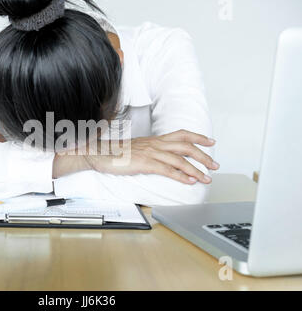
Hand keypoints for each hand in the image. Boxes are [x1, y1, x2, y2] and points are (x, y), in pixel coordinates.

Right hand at [89, 130, 218, 183]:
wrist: (100, 153)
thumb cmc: (116, 154)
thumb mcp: (138, 149)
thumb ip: (151, 152)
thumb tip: (162, 159)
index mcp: (155, 140)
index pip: (181, 134)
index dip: (198, 137)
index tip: (211, 142)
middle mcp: (155, 144)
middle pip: (186, 146)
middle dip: (203, 156)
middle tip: (215, 165)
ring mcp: (150, 153)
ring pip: (180, 160)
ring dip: (196, 170)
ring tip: (207, 178)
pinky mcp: (145, 163)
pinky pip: (167, 170)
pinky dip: (181, 176)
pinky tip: (189, 181)